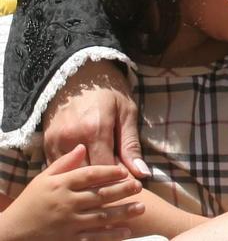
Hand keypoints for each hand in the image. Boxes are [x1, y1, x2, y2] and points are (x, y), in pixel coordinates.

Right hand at [0, 144, 145, 239]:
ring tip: (142, 207)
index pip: (89, 175)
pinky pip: (93, 237)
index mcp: (60, 185)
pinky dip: (111, 235)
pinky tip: (126, 231)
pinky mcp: (68, 239)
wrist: (12, 232)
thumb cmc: (30, 201)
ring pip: (101, 217)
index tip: (125, 170)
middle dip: (122, 191)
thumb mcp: (43, 178)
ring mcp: (68, 223)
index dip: (109, 172)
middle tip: (140, 186)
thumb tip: (83, 146)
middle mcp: (66, 203)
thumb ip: (64, 163)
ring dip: (123, 213)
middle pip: (100, 195)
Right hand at [43, 63, 145, 179]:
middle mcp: (72, 138)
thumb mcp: (127, 113)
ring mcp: (56, 142)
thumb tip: (142, 173)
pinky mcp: (46, 143)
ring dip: (85, 182)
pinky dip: (71, 174)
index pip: (107, 169)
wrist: (78, 74)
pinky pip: (58, 168)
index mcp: (95, 130)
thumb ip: (131, 145)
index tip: (132, 187)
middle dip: (103, 184)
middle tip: (117, 191)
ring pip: (71, 175)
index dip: (119, 181)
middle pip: (87, 176)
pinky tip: (82, 177)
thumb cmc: (108, 92)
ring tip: (101, 184)